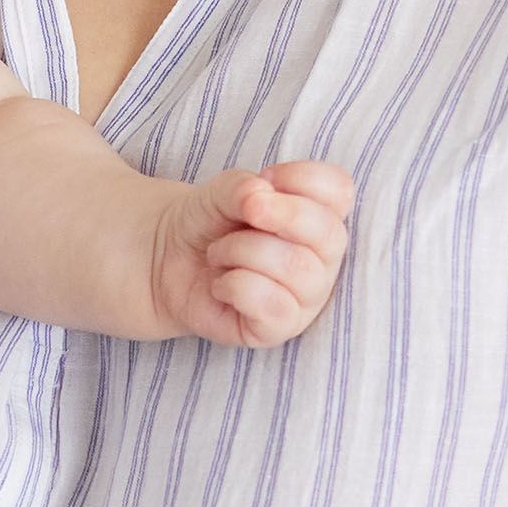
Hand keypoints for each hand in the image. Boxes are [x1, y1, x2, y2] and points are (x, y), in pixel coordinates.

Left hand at [148, 159, 351, 346]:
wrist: (168, 258)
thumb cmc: (209, 222)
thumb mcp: (220, 192)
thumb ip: (242, 187)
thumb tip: (261, 197)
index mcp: (319, 218)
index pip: (339, 191)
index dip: (302, 178)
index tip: (265, 178)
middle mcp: (322, 259)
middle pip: (330, 234)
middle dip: (280, 215)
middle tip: (244, 211)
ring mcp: (306, 298)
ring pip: (297, 268)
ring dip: (243, 250)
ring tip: (219, 253)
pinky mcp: (279, 328)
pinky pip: (273, 305)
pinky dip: (234, 285)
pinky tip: (220, 284)